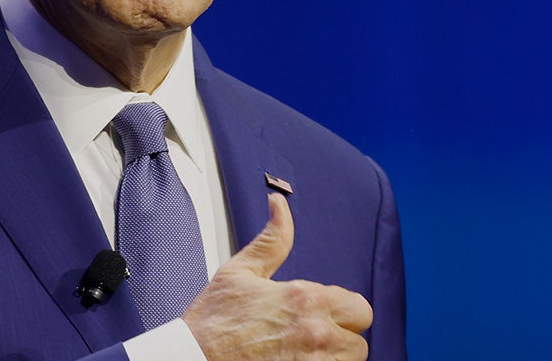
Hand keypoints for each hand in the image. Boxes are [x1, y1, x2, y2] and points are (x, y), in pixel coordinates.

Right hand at [181, 193, 372, 359]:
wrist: (191, 359)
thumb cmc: (212, 322)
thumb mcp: (241, 270)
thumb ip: (273, 239)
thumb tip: (280, 206)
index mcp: (305, 298)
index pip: (358, 308)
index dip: (342, 312)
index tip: (322, 315)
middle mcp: (315, 333)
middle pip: (360, 341)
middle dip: (342, 338)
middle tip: (316, 338)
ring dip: (333, 358)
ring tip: (305, 352)